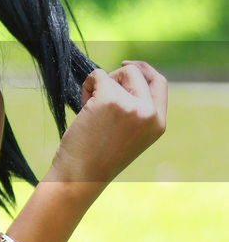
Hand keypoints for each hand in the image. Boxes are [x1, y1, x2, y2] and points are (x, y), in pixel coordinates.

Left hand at [49, 60, 167, 188]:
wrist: (80, 176)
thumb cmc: (96, 156)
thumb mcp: (128, 133)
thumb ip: (135, 108)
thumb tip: (124, 72)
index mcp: (158, 123)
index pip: (160, 83)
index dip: (144, 70)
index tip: (125, 65)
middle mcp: (149, 113)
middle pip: (137, 73)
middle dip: (115, 76)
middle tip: (98, 93)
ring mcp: (132, 105)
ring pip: (117, 72)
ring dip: (99, 84)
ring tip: (89, 109)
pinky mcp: (110, 99)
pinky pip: (98, 75)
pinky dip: (87, 84)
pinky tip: (83, 106)